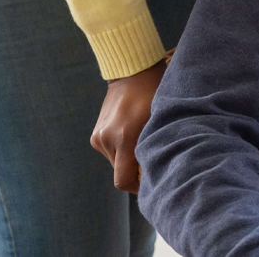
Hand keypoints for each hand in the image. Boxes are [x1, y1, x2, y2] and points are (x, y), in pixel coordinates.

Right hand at [90, 59, 166, 192]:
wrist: (131, 71)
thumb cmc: (154, 92)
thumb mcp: (162, 117)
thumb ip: (159, 144)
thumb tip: (163, 171)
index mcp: (124, 137)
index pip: (123, 181)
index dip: (138, 187)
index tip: (152, 181)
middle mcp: (107, 139)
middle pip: (120, 173)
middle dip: (135, 172)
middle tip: (153, 161)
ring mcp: (98, 136)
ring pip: (115, 163)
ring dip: (128, 160)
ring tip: (143, 142)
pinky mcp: (95, 134)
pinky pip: (110, 152)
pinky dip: (121, 150)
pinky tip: (132, 135)